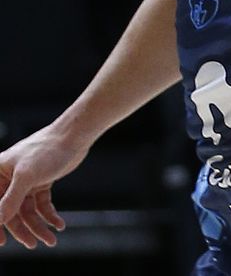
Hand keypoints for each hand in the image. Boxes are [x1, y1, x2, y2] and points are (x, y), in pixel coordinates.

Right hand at [0, 127, 80, 247]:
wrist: (73, 136)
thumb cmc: (46, 150)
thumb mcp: (26, 176)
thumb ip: (10, 200)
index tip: (2, 243)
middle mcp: (8, 180)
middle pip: (11, 212)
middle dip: (23, 230)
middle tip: (33, 245)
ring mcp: (25, 182)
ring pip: (28, 211)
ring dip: (39, 226)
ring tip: (51, 240)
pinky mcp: (41, 183)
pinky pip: (42, 205)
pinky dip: (49, 216)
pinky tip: (59, 225)